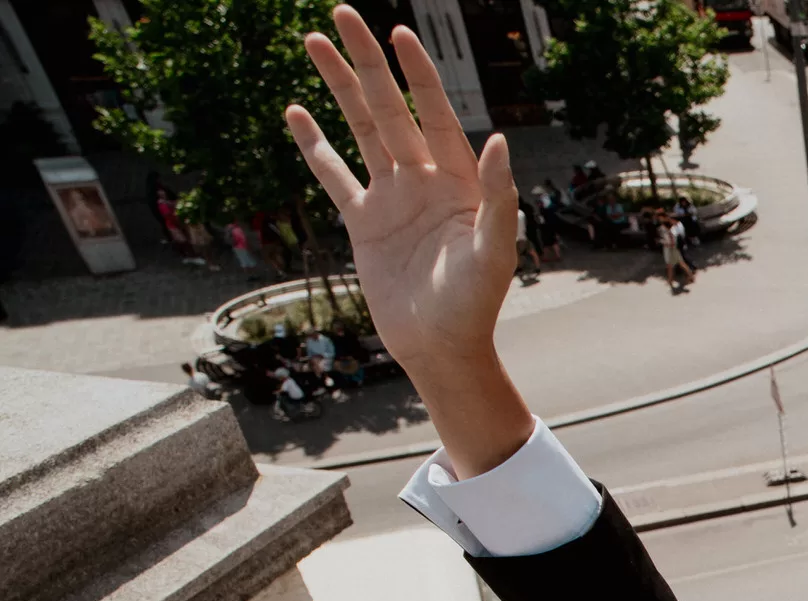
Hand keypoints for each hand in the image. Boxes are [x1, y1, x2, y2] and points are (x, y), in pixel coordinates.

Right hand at [286, 7, 517, 386]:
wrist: (441, 347)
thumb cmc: (476, 304)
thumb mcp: (494, 251)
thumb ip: (498, 197)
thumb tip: (498, 140)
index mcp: (458, 180)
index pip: (436, 113)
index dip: (419, 74)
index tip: (398, 33)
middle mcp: (424, 179)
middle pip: (390, 108)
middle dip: (367, 62)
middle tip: (340, 13)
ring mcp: (392, 197)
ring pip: (360, 129)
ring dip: (339, 88)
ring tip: (313, 42)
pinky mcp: (364, 222)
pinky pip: (334, 175)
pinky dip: (315, 146)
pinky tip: (296, 112)